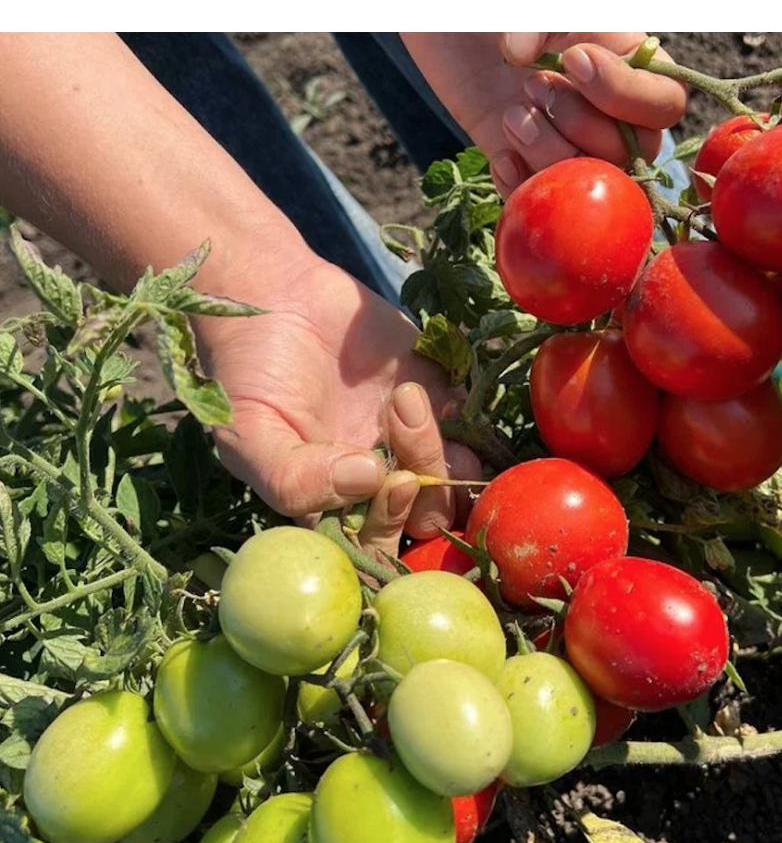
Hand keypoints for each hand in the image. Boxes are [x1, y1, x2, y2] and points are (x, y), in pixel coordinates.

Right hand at [195, 253, 480, 536]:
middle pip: (425, 516)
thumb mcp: (249, 436)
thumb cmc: (248, 375)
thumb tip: (366, 482)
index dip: (392, 526)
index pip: (379, 547)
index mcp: (333, 505)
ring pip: (453, 475)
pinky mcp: (436, 399)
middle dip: (426, 488)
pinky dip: (460, 414)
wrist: (271, 295)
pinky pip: (472, 426)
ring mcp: (410, 442)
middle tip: (401, 431)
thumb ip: (293, 479)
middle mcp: (378, 482)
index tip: (391, 483)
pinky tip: (420, 385)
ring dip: (440, 447)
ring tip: (404, 396)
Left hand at [402, 32, 686, 196]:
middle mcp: (609, 117)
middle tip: (534, 86)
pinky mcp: (529, 171)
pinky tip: (501, 156)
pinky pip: (544, 202)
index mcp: (630, 68)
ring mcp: (569, 149)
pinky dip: (520, 186)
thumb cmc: (504, 11)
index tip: (573, 60)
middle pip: (630, 154)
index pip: (665, 105)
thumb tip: (521, 58)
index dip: (625, 95)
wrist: (451, 29)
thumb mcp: (539, 5)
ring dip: (548, 152)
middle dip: (579, 123)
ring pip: (588, 182)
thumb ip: (549, 25)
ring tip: (512, 115)